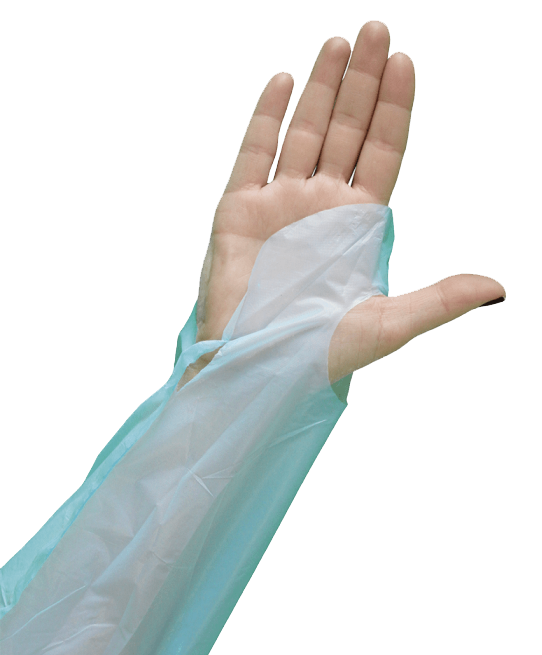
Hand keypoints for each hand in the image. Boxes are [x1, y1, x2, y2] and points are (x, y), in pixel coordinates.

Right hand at [179, 20, 505, 389]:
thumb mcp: (388, 325)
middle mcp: (321, 207)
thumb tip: (498, 286)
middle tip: (377, 29)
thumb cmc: (318, 357)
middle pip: (347, 131)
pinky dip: (267, 115)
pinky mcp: (238, 210)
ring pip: (304, 131)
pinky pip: (254, 151)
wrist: (254, 370)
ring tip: (339, 42)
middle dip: (363, 81)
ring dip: (322, 86)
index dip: (394, 110)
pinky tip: (285, 79)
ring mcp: (279, 204)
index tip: (406, 64)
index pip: (382, 154)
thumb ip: (440, 299)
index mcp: (358, 227)